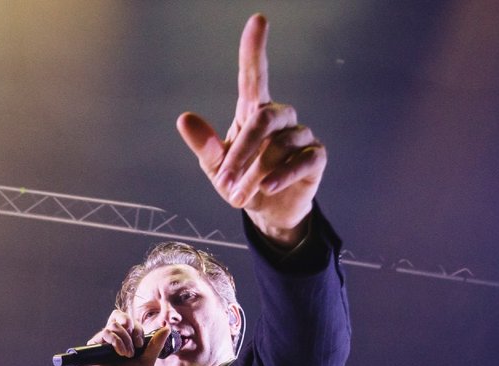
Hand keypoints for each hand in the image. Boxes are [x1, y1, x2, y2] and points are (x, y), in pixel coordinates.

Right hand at [79, 310, 163, 365]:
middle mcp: (114, 337)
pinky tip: (120, 353)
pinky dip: (116, 341)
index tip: (141, 344)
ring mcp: (104, 340)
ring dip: (125, 339)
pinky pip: (105, 332)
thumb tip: (167, 328)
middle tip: (135, 340)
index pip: (131, 323)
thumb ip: (156, 345)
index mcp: (125, 339)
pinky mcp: (95, 344)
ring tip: (127, 354)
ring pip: (114, 325)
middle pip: (119, 315)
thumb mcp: (147, 361)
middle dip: (130, 324)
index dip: (138, 329)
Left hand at [177, 13, 324, 245]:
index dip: (255, 49)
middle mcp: (279, 118)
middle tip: (225, 181)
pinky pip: (303, 160)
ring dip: (256, 172)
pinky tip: (268, 187)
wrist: (268, 212)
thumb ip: (203, 145)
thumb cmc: (242, 182)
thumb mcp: (216, 167)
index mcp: (252, 112)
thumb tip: (184, 118)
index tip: (257, 20)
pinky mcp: (315, 157)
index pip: (254, 75)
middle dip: (243, 150)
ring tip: (240, 195)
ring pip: (280, 144)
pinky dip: (284, 174)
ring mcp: (300, 136)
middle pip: (264, 118)